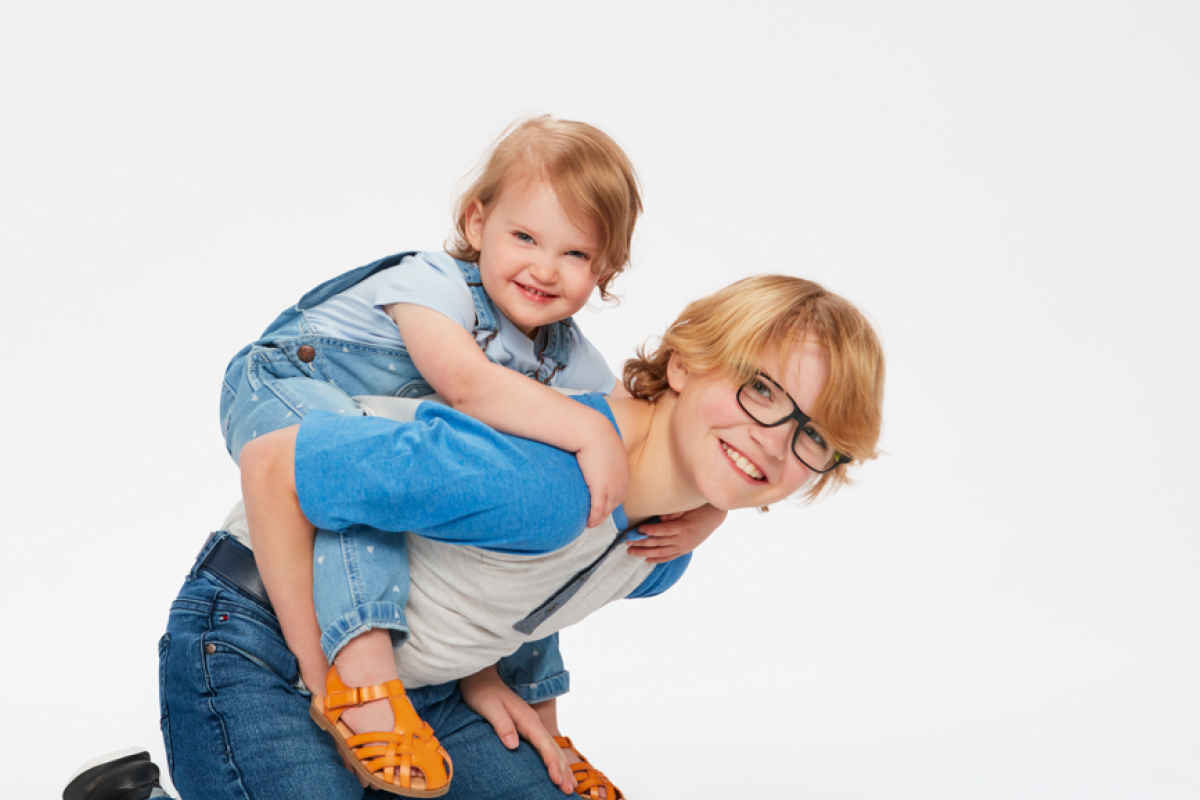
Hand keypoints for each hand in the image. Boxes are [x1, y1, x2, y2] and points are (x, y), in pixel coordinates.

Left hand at [459, 666, 575, 793]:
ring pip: (551, 747)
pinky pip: (544, 745)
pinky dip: (553, 758)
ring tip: (570, 784)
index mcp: (526, 718)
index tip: (556, 780)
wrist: (480, 678)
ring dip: (561, 765)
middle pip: (552, 747)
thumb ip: (502, 725)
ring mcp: (530, 723)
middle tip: (569, 790)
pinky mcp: (525, 726)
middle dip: (562, 769)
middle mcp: (532, 721)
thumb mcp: (489, 707)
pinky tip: (556, 767)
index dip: (551, 763)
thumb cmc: (481, 692)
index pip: (544, 744)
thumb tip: (514, 745)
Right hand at [576, 426, 630, 527]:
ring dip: (598, 519)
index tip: (602, 508)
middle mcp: (622, 483)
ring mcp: (612, 487)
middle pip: (614, 505)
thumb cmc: (597, 436)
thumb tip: (600, 457)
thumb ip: (608, 456)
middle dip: (605, 514)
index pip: (620, 494)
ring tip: (590, 523)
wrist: (593, 432)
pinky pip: (597, 510)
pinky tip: (588, 523)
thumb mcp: (609, 448)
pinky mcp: (600, 490)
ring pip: (606, 510)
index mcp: (625, 474)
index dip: (611, 503)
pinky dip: (593, 518)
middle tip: (595, 520)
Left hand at [628, 504, 726, 562]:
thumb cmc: (700, 507)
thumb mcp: (689, 506)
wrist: (715, 516)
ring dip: (645, 553)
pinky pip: (669, 557)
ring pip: (661, 552)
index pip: (663, 531)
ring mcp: (684, 547)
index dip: (650, 531)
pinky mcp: (685, 550)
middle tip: (627, 542)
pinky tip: (646, 559)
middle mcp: (683, 540)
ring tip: (631, 552)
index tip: (637, 530)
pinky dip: (657, 559)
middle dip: (641, 543)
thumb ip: (674, 512)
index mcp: (684, 527)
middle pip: (659, 543)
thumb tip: (661, 519)